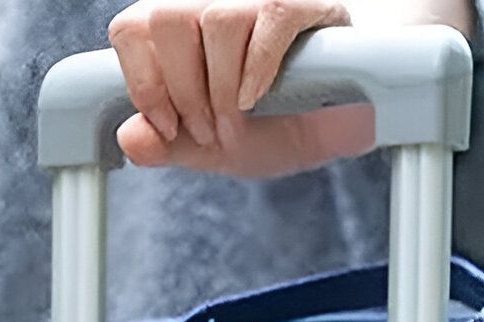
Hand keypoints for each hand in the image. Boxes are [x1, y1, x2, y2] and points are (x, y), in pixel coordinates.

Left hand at [108, 0, 471, 179]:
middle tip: (211, 131)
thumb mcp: (221, 146)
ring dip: (220, 90)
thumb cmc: (285, 120)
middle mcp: (213, 1)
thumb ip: (172, 146)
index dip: (141, 81)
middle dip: (183, 92)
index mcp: (184, 25)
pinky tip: (257, 97)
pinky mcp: (303, 2)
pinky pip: (268, 18)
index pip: (133, 28)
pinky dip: (256, 67)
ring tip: (239, 123)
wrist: (353, 114)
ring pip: (213, 20)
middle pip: (164, 20)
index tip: (167, 125)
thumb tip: (130, 140)